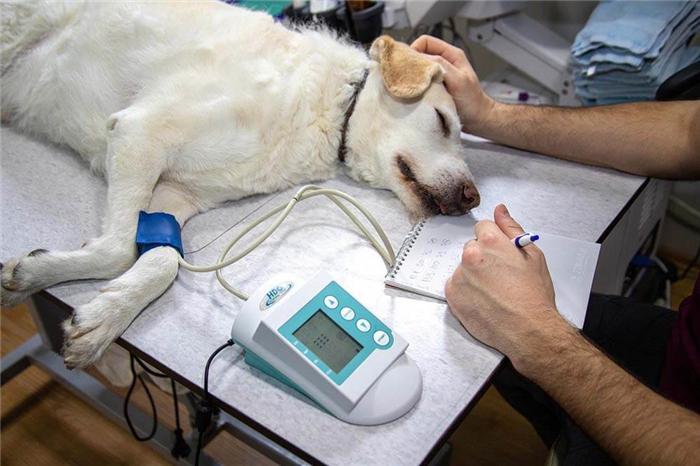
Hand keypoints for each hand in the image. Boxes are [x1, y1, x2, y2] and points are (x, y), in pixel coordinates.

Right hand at [411, 35, 495, 132]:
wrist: (477, 119)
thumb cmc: (472, 100)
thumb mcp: (458, 80)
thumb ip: (442, 66)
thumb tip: (421, 58)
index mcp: (451, 54)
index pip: (425, 41)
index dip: (414, 49)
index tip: (409, 64)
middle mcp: (444, 62)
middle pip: (420, 54)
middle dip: (412, 63)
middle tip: (408, 76)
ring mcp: (439, 74)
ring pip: (420, 68)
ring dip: (414, 75)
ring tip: (413, 85)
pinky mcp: (435, 86)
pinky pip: (421, 81)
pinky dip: (417, 85)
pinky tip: (416, 92)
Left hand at [445, 204, 575, 376]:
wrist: (528, 330)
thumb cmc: (534, 296)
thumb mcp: (532, 255)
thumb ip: (512, 228)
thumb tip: (500, 211)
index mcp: (490, 242)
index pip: (482, 228)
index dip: (494, 242)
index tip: (499, 254)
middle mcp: (471, 256)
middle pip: (472, 248)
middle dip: (483, 259)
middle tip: (500, 277)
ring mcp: (459, 276)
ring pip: (464, 268)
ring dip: (474, 276)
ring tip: (494, 292)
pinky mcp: (452, 295)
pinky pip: (456, 286)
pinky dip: (466, 292)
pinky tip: (483, 300)